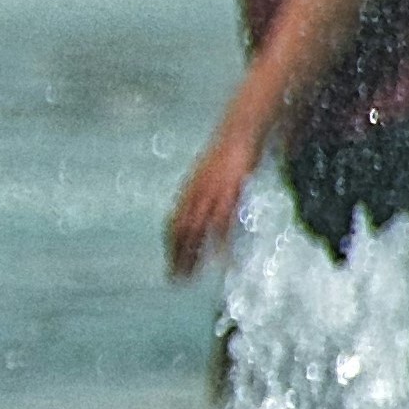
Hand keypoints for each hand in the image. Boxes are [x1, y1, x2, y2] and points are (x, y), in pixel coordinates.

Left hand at [163, 134, 254, 280]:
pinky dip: (219, 244)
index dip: (171, 243)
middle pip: (181, 231)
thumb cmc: (227, 152)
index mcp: (190, 189)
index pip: (174, 221)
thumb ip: (203, 189)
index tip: (169, 261)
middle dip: (177, 255)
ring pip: (197, 231)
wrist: (239, 130)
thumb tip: (200, 206)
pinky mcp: (229, 192)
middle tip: (174, 279)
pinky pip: (222, 224)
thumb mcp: (209, 171)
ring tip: (190, 277)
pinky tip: (219, 260)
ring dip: (193, 256)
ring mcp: (210, 193)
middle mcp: (195, 193)